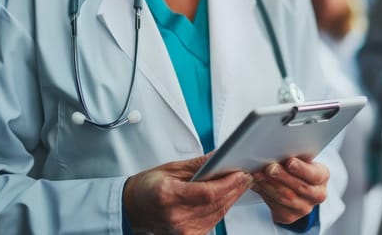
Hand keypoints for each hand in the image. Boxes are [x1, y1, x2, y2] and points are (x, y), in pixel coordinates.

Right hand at [123, 153, 252, 234]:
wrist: (135, 207)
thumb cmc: (149, 187)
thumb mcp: (172, 169)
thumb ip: (200, 164)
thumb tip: (221, 155)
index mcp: (169, 196)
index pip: (207, 193)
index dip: (228, 184)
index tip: (241, 173)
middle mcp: (176, 217)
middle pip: (216, 204)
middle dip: (235, 188)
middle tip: (246, 175)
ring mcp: (183, 231)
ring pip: (218, 213)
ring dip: (232, 198)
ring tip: (240, 183)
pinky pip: (214, 221)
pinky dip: (222, 208)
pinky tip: (228, 196)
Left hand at [251, 158, 328, 223]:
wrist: (293, 184)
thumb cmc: (295, 167)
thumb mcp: (298, 158)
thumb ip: (292, 157)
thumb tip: (276, 152)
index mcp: (322, 176)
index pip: (314, 174)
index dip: (302, 169)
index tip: (290, 162)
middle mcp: (317, 195)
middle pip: (299, 187)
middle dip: (282, 177)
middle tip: (269, 168)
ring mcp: (304, 208)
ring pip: (285, 198)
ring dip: (269, 185)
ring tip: (258, 175)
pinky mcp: (289, 217)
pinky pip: (275, 206)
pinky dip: (263, 193)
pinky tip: (256, 184)